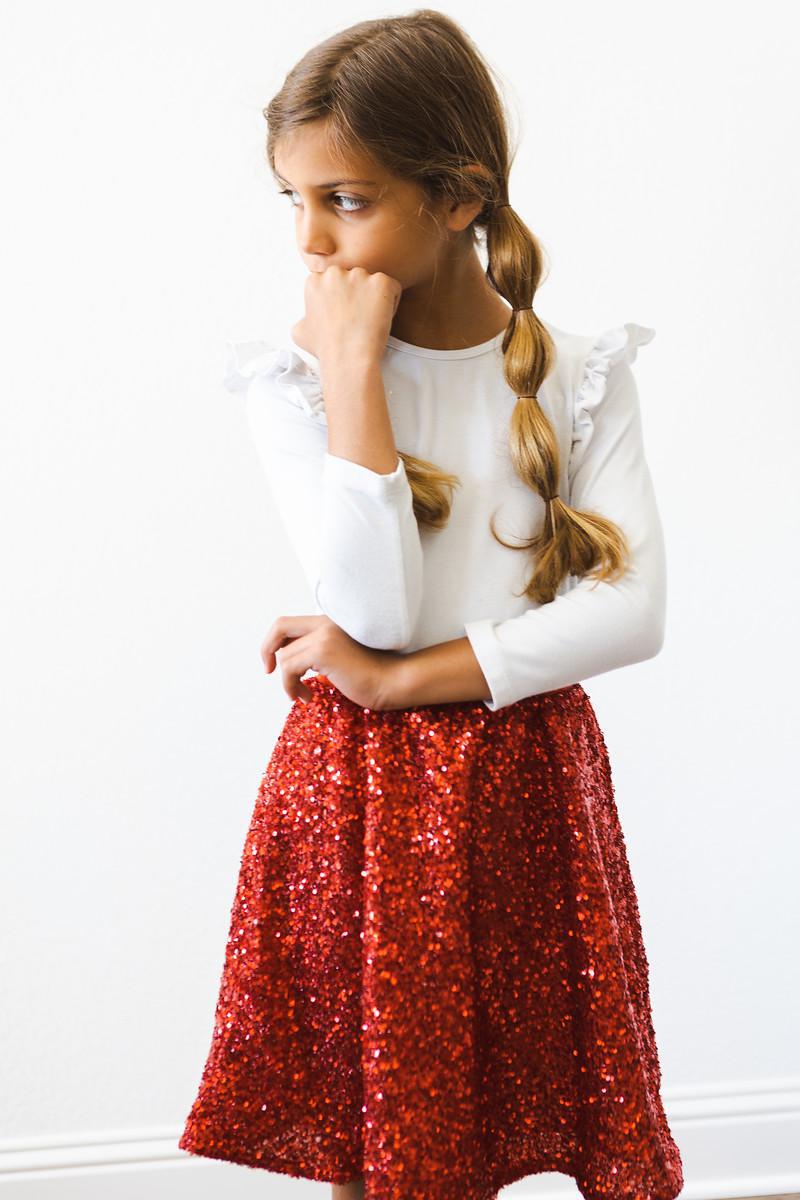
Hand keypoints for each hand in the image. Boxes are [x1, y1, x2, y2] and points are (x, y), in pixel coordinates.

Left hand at [260, 613, 398, 710]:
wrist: (392, 681)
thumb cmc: (370, 676)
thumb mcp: (339, 658)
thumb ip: (318, 652)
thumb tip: (288, 660)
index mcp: (330, 622)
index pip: (290, 623)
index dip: (276, 641)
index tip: (275, 663)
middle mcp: (325, 623)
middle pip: (280, 626)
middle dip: (267, 649)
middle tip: (269, 670)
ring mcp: (325, 635)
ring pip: (285, 656)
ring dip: (287, 681)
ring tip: (302, 695)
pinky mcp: (324, 651)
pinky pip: (289, 668)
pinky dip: (290, 686)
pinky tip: (306, 697)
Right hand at [290, 265, 401, 368]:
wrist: (348, 358)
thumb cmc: (326, 349)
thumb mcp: (301, 332)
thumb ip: (304, 317)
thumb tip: (306, 319)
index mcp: (315, 280)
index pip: (334, 282)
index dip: (341, 300)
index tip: (344, 317)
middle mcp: (335, 272)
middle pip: (353, 279)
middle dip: (357, 295)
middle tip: (359, 319)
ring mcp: (359, 275)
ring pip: (372, 282)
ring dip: (374, 298)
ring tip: (370, 321)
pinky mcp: (381, 282)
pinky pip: (392, 287)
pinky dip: (391, 302)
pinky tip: (382, 319)